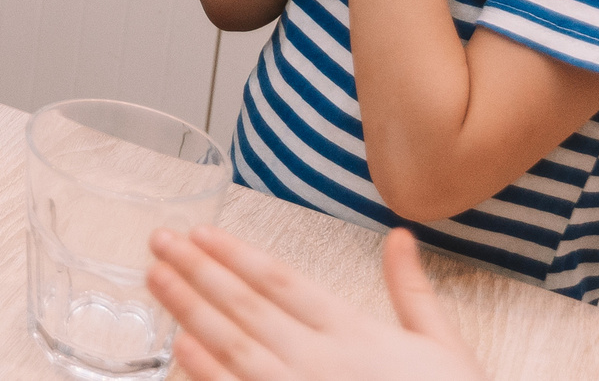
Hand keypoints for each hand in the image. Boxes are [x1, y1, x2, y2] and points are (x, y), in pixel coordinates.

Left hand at [147, 225, 484, 380]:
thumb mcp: (443, 346)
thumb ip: (412, 290)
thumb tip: (401, 235)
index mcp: (355, 333)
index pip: (281, 281)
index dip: (235, 253)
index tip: (199, 231)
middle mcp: (320, 360)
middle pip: (245, 305)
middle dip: (197, 269)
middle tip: (158, 241)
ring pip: (232, 344)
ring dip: (189, 308)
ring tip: (155, 278)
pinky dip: (206, 370)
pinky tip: (178, 346)